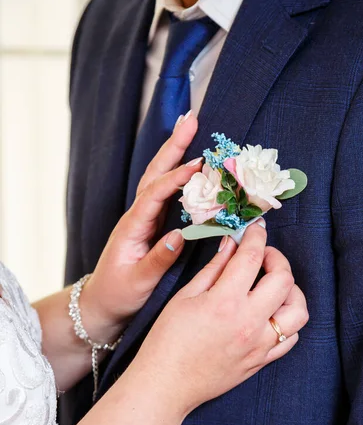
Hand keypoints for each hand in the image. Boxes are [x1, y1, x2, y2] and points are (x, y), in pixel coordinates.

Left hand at [80, 112, 199, 341]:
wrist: (102, 303)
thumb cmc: (118, 295)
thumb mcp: (139, 282)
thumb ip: (159, 260)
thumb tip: (180, 237)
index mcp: (132, 227)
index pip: (154, 194)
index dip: (175, 178)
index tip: (198, 164)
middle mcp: (136, 217)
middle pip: (154, 174)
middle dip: (172, 147)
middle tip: (190, 120)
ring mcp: (143, 219)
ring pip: (158, 179)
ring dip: (173, 153)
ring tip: (190, 128)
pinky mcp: (151, 225)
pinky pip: (165, 193)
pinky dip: (176, 174)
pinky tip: (189, 164)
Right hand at [128, 223, 308, 417]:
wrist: (166, 385)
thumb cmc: (167, 341)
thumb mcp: (185, 297)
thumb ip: (214, 269)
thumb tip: (231, 244)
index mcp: (225, 302)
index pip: (252, 258)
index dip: (256, 237)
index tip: (255, 229)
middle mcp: (249, 322)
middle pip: (284, 280)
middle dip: (277, 259)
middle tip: (263, 256)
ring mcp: (259, 344)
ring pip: (298, 311)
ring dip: (291, 291)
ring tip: (274, 286)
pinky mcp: (261, 361)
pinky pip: (290, 339)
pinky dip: (288, 321)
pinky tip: (272, 314)